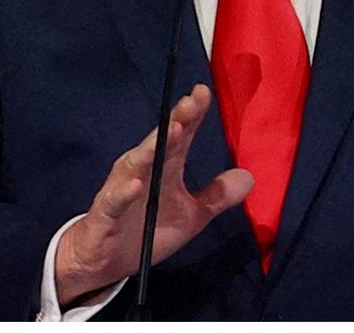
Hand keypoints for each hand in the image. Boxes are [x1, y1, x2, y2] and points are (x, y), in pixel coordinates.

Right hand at [54, 84, 252, 305]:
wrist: (104, 261)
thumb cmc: (146, 230)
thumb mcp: (191, 216)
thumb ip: (216, 196)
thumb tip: (249, 176)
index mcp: (163, 169)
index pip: (179, 137)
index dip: (191, 116)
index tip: (203, 92)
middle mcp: (141, 172)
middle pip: (158, 143)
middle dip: (174, 122)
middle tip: (190, 103)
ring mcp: (121, 190)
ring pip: (135, 164)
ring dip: (152, 148)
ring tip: (172, 132)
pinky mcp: (105, 213)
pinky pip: (114, 200)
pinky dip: (124, 192)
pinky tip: (136, 184)